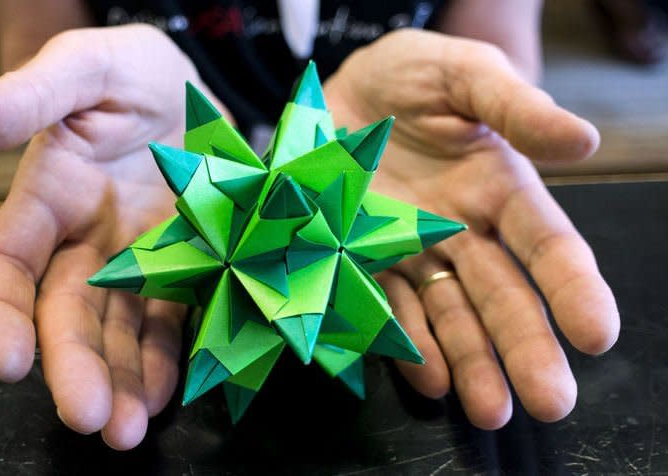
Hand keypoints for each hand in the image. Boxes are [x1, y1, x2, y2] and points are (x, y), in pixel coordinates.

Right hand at [0, 24, 226, 449]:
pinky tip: (169, 393)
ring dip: (125, 380)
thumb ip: (27, 97)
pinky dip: (171, 357)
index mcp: (48, 199)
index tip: (3, 362)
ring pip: (121, 330)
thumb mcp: (82, 68)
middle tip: (89, 419)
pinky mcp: (187, 265)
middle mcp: (87, 242)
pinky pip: (174, 319)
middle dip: (75, 368)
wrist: (192, 85)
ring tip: (129, 428)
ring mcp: (138, 259)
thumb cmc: (127, 71)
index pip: (7, 267)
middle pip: (68, 315)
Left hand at [324, 29, 619, 428]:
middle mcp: (461, 230)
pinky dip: (406, 343)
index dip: (573, 287)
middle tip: (550, 398)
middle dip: (526, 346)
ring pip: (449, 313)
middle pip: (502, 295)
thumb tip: (585, 142)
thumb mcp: (464, 76)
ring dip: (470, 362)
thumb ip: (515, 108)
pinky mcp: (361, 259)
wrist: (342, 89)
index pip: (546, 243)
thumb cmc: (411, 75)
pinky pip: (385, 307)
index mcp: (499, 187)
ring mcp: (410, 250)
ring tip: (490, 409)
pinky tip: (430, 377)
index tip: (597, 332)